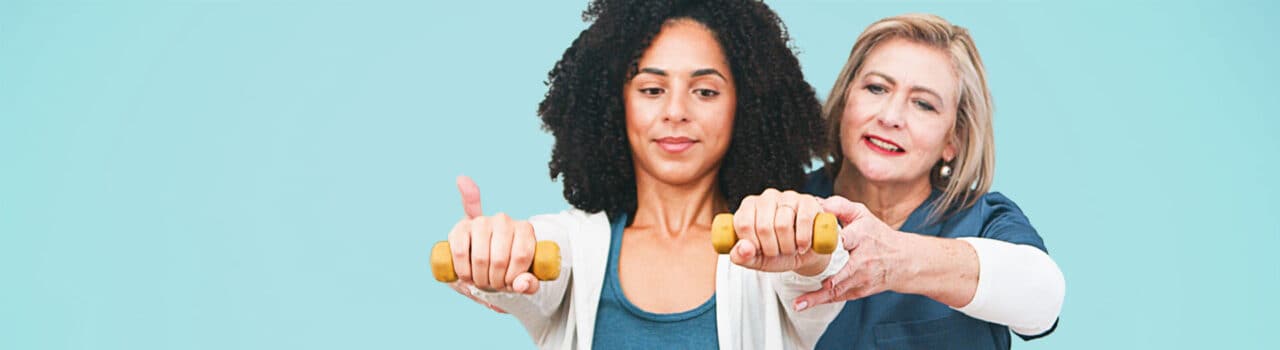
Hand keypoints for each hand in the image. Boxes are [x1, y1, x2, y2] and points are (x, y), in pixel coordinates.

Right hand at [442, 176, 525, 310]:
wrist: (485, 255)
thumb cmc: (508, 267)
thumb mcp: (523, 277)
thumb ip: (528, 284)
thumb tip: (521, 285)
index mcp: (524, 229)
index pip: (521, 256)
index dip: (513, 277)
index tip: (509, 283)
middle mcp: (504, 220)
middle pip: (499, 260)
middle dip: (495, 281)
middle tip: (494, 284)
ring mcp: (481, 221)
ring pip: (480, 258)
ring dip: (480, 278)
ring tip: (482, 281)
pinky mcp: (461, 227)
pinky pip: (460, 253)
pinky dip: (463, 271)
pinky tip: (468, 276)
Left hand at [729, 188, 829, 275]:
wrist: (804, 253)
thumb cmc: (776, 252)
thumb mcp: (755, 259)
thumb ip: (741, 256)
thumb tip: (744, 248)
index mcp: (748, 206)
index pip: (744, 224)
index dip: (753, 245)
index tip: (760, 250)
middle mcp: (766, 197)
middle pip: (763, 227)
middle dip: (771, 249)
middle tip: (777, 251)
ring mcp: (788, 196)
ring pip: (783, 225)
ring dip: (787, 247)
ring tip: (790, 248)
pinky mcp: (808, 201)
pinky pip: (803, 220)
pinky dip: (803, 240)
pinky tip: (802, 246)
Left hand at [794, 195, 913, 308]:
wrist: (902, 261)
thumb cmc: (877, 235)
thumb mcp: (862, 215)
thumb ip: (839, 206)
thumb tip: (815, 202)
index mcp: (863, 236)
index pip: (849, 239)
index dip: (835, 241)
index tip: (819, 242)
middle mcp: (864, 259)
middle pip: (845, 270)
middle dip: (830, 277)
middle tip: (810, 279)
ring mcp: (862, 277)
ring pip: (839, 289)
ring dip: (818, 297)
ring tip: (798, 303)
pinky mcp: (859, 290)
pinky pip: (838, 297)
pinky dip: (821, 301)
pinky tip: (804, 305)